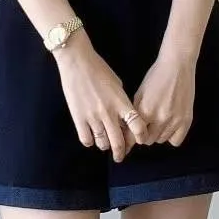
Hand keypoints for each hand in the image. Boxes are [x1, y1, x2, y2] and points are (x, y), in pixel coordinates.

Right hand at [54, 34, 149, 162]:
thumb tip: (124, 116)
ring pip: (102, 142)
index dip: (141, 136)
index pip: (137, 126)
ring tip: (105, 145)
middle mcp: (109, 112)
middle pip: (119, 141)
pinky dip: (90, 141)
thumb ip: (122, 102)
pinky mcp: (78, 118)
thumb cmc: (99, 69)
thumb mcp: (117, 84)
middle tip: (120, 156)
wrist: (77, 62)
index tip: (139, 140)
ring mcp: (93, 116)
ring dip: (105, 146)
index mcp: (121, 102)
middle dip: (121, 152)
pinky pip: (86, 139)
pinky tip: (91, 138)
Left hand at [133, 48, 196, 146]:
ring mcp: (175, 120)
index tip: (130, 138)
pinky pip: (176, 141)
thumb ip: (135, 112)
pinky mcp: (187, 120)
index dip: (131, 138)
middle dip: (144, 135)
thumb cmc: (156, 76)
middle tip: (146, 125)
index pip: (135, 136)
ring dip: (157, 134)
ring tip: (158, 121)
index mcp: (146, 110)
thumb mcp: (140, 93)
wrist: (177, 66)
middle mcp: (161, 118)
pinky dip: (171, 136)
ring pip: (161, 140)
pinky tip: (170, 125)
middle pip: (148, 140)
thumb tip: (129, 128)